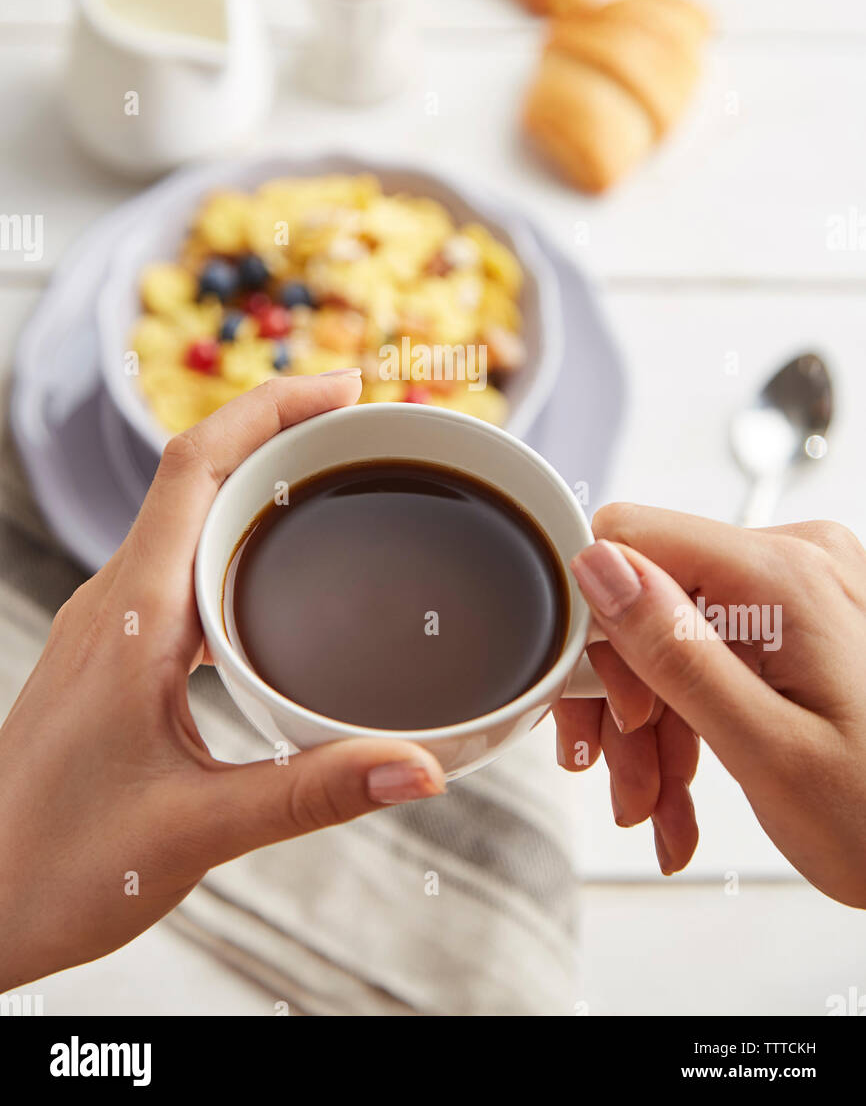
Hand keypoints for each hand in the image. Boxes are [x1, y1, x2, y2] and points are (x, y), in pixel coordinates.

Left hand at [0, 373, 443, 991]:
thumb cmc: (55, 869)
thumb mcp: (198, 830)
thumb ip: (314, 792)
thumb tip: (420, 765)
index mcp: (133, 618)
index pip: (196, 467)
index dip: (269, 407)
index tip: (344, 387)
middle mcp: (115, 603)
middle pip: (197, 477)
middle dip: (280, 433)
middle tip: (365, 432)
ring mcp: (109, 627)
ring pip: (186, 522)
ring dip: (257, 489)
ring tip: (336, 488)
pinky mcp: (112, 657)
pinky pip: (179, 570)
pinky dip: (236, 548)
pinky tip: (278, 586)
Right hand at [558, 504, 865, 906]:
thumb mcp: (767, 751)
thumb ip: (676, 651)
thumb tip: (597, 566)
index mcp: (784, 576)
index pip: (630, 539)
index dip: (594, 624)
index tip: (594, 705)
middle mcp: (793, 562)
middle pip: (647, 600)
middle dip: (624, 703)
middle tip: (625, 785)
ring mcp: (798, 590)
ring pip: (672, 636)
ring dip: (652, 729)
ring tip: (657, 809)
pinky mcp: (797, 621)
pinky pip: (711, 653)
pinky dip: (687, 723)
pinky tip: (681, 792)